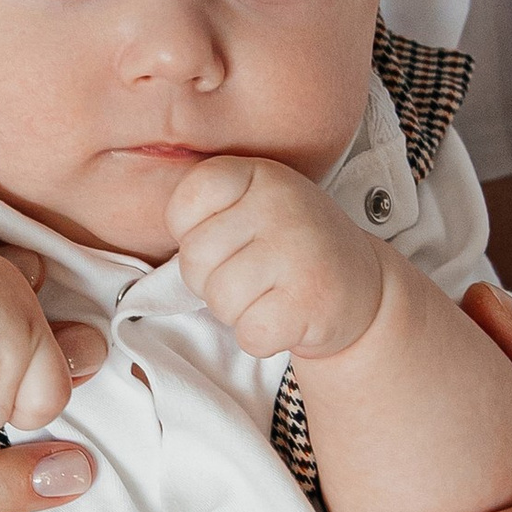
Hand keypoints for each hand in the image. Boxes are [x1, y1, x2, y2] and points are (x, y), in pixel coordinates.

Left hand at [167, 155, 387, 358]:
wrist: (362, 286)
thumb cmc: (290, 247)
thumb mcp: (253, 204)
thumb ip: (208, 206)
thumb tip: (149, 225)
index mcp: (258, 174)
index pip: (183, 204)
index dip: (195, 235)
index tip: (231, 238)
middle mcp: (280, 205)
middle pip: (195, 259)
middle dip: (215, 279)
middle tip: (256, 273)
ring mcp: (298, 253)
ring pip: (219, 300)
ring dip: (240, 310)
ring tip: (274, 292)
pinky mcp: (310, 302)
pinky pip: (250, 333)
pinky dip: (263, 337)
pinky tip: (288, 315)